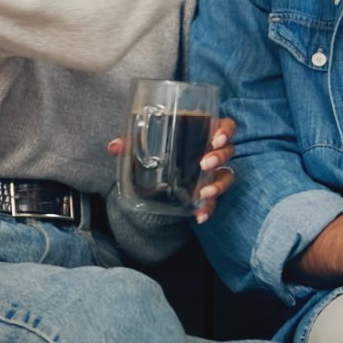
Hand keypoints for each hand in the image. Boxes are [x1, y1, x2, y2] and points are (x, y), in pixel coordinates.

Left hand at [105, 117, 237, 225]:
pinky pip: (215, 200)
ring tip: (204, 193)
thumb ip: (131, 145)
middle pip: (228, 151)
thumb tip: (114, 146)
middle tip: (204, 163)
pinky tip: (200, 216)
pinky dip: (209, 208)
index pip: (225, 126)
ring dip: (218, 184)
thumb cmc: (158, 151)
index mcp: (202, 133)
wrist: (157, 178)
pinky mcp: (208, 192)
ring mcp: (212, 173)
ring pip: (227, 175)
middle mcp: (211, 152)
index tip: (216, 138)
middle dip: (219, 157)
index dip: (226, 131)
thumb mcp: (144, 146)